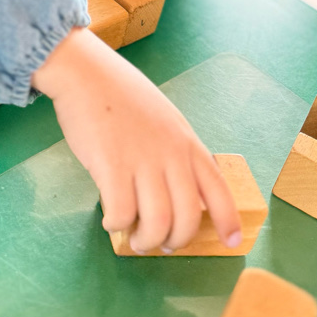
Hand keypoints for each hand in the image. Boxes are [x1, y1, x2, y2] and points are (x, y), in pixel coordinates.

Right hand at [32, 27, 241, 252]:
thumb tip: (174, 189)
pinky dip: (117, 225)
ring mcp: (142, 161)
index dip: (227, 220)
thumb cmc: (120, 93)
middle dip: (175, 241)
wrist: (86, 73)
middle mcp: (170, 154)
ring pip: (157, 224)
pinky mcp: (112, 166)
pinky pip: (122, 214)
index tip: (231, 241)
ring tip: (134, 238)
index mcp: (186, 142)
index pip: (218, 189)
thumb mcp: (163, 118)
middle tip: (159, 244)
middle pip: (187, 218)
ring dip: (146, 240)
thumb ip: (174, 150)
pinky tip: (110, 219)